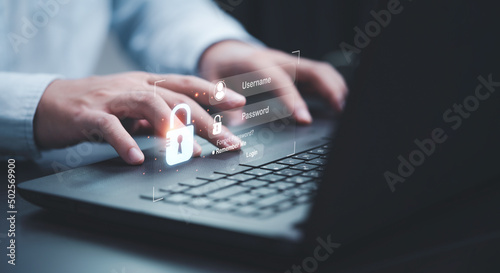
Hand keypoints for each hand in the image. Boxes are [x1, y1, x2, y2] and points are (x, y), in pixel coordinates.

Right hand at [34, 72, 245, 164]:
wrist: (50, 103)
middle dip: (205, 120)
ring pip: (149, 105)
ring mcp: (111, 98)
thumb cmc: (97, 106)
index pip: (186, 84)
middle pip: (175, 98)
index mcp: (146, 83)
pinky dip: (124, 142)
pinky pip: (109, 126)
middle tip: (227, 141)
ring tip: (190, 151)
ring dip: (173, 129)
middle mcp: (133, 86)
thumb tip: (187, 132)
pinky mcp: (88, 114)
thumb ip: (158, 116)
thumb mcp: (133, 108)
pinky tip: (137, 158)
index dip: (213, 91)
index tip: (238, 103)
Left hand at [199, 41, 347, 123]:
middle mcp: (278, 61)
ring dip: (335, 89)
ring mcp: (290, 65)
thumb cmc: (219, 67)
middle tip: (339, 112)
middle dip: (329, 89)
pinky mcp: (296, 72)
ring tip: (344, 111)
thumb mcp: (211, 80)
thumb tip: (234, 125)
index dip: (293, 99)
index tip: (304, 119)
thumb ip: (220, 100)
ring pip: (321, 71)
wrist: (225, 50)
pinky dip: (332, 89)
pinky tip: (337, 106)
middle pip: (312, 70)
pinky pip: (319, 77)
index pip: (281, 80)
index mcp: (257, 63)